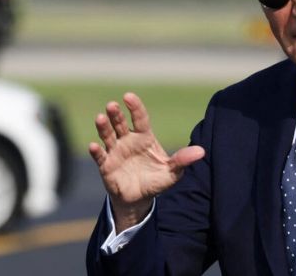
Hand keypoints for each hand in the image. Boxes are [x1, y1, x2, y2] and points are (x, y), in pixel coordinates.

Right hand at [88, 92, 204, 231]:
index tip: (128, 96)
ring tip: (100, 117)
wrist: (140, 199)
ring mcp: (115, 152)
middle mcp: (128, 141)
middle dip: (116, 114)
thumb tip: (201, 151)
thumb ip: (183, 160)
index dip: (135, 107)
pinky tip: (93, 146)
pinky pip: (100, 156)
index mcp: (144, 138)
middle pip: (120, 123)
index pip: (140, 118)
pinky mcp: (106, 165)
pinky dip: (96, 151)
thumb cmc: (156, 180)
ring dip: (103, 127)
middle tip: (112, 105)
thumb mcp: (173, 172)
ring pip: (108, 135)